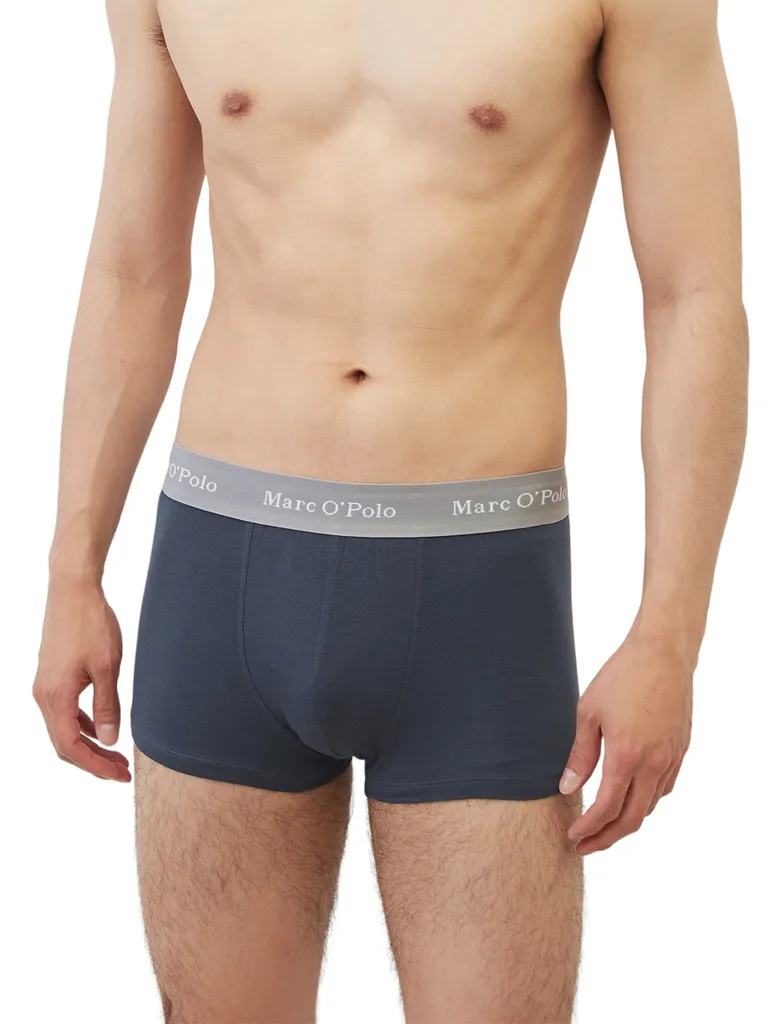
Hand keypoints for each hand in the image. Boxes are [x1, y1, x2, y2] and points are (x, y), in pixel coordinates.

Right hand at [33, 578, 131, 781]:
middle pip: (64, 744)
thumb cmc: (90, 624)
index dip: (95, 766)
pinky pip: (63, 712)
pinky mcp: (51, 677)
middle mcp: (44, 696)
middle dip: (93, 761)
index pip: (71, 748)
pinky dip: (81, 725)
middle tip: (121, 771)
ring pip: (62, 729)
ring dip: (88, 744)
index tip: (118, 774)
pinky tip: (101, 727)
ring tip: (115, 755)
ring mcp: (45, 686)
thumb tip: (110, 740)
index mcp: (55, 697)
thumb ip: (108, 706)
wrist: (72, 590)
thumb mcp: (107, 667)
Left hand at [559, 628, 692, 853]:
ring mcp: (672, 758)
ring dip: (627, 821)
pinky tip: (631, 797)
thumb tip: (568, 787)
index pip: (607, 809)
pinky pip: (664, 788)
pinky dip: (646, 801)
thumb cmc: (621, 676)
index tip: (573, 836)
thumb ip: (580, 755)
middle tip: (585, 845)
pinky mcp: (681, 749)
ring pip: (650, 806)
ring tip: (604, 824)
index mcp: (627, 756)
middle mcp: (654, 764)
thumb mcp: (588, 713)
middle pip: (633, 819)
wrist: (662, 653)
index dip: (589, 828)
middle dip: (607, 838)